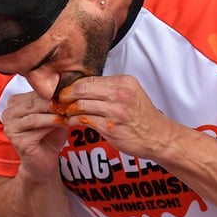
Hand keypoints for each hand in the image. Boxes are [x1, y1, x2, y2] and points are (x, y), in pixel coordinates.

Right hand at [1, 91, 69, 182]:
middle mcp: (8, 113)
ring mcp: (10, 127)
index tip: (72, 92)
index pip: (35, 93)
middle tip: (72, 101)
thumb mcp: (53, 114)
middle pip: (34, 102)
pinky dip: (52, 125)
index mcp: (14, 103)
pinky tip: (65, 124)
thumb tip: (69, 88)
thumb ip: (55, 102)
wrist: (44, 162)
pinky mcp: (17, 140)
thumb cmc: (49, 136)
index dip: (54, 92)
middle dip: (55, 102)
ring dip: (54, 114)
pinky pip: (37, 129)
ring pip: (35, 115)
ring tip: (70, 113)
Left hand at [55, 74, 180, 158]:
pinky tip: (71, 122)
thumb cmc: (143, 116)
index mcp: (124, 82)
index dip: (73, 85)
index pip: (90, 79)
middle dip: (66, 95)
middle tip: (58, 101)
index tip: (65, 91)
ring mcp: (115, 111)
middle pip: (82, 89)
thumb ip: (110, 88)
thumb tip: (84, 87)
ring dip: (68, 110)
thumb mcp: (131, 93)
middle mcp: (120, 94)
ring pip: (80, 105)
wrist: (158, 137)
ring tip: (63, 112)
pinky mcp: (110, 128)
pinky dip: (73, 121)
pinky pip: (84, 121)